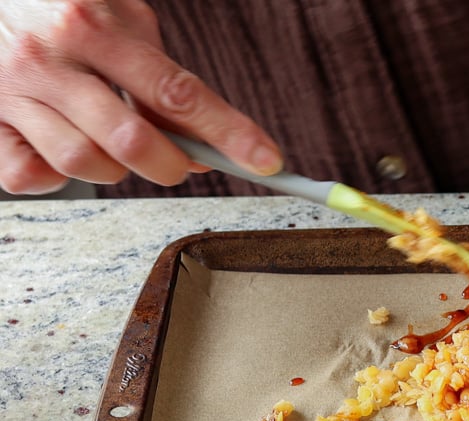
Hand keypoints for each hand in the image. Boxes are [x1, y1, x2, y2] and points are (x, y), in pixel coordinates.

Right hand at [0, 0, 280, 193]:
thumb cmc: (61, 5)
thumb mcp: (117, 15)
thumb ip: (158, 74)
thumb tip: (200, 141)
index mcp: (89, 25)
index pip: (176, 92)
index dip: (227, 132)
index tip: (266, 159)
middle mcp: (47, 59)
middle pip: (132, 142)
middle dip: (172, 163)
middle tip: (180, 159)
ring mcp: (11, 92)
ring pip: (83, 164)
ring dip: (115, 168)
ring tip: (114, 141)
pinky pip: (30, 178)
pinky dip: (58, 177)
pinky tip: (66, 147)